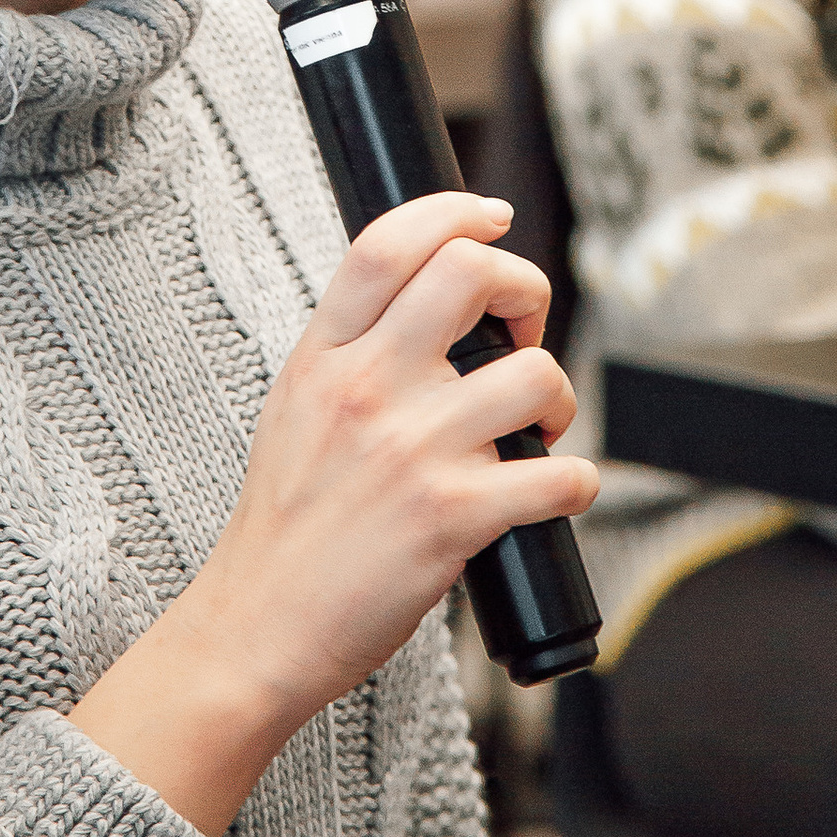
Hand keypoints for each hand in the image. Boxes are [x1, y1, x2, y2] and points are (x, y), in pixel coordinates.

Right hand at [72, 194, 595, 834]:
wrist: (260, 626)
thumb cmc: (285, 527)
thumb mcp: (294, 408)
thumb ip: (351, 352)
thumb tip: (427, 306)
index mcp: (325, 357)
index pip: (388, 243)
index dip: (455, 210)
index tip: (492, 217)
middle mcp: (368, 389)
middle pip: (471, 274)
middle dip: (525, 289)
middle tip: (523, 332)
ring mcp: (413, 450)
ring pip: (534, 373)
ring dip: (558, 400)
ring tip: (539, 431)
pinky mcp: (454, 516)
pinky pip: (561, 474)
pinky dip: (576, 483)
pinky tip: (553, 495)